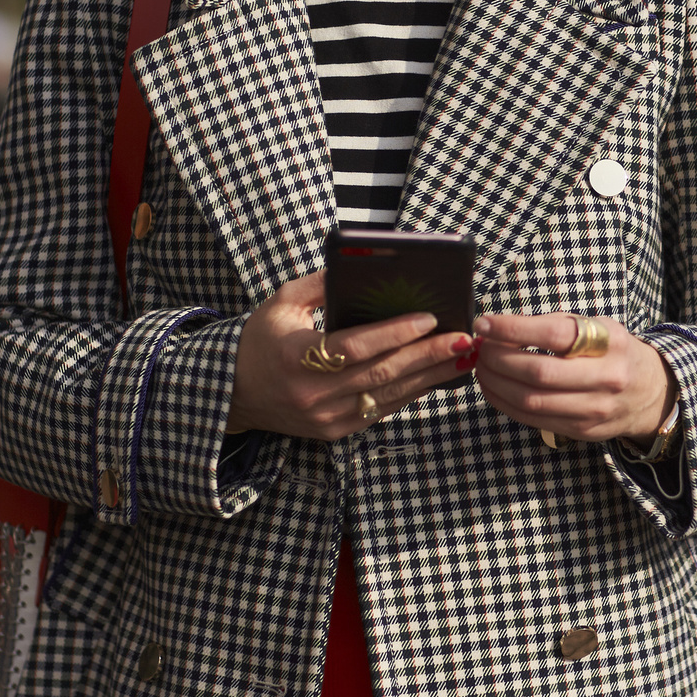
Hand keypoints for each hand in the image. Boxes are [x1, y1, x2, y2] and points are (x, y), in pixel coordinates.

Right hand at [230, 272, 475, 439]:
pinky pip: (381, 410)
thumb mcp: (280, 304)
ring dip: (430, 376)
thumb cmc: (259, 341)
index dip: (394, 333)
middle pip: (381, 373)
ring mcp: (325, 417)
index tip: (429, 318)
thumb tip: (362, 265)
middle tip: (463, 338)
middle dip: (427, 355)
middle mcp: (311, 392)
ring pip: (388, 396)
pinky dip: (412, 393)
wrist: (233, 394)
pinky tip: (437, 376)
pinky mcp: (335, 431)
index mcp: (294, 356)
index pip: (355, 346)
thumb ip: (319, 283)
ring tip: (463, 356)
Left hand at [472, 313, 675, 442]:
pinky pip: (534, 419)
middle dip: (499, 359)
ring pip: (532, 401)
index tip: (485, 323)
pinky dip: (506, 403)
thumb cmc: (613, 352)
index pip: (555, 336)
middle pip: (539, 373)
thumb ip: (555, 326)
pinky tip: (494, 388)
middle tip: (480, 348)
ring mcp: (594, 409)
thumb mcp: (596, 326)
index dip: (513, 329)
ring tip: (482, 367)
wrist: (650, 392)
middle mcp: (606, 378)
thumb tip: (500, 326)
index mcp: (609, 343)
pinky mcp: (582, 431)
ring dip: (497, 384)